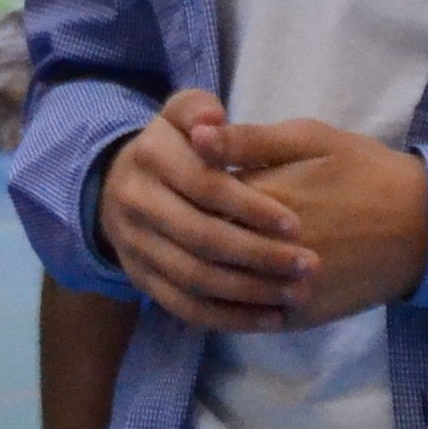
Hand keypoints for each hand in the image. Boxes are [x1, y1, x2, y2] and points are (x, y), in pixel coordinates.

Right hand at [99, 91, 315, 330]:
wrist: (120, 184)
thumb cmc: (175, 145)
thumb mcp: (183, 112)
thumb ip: (200, 108)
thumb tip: (212, 121)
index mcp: (150, 156)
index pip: (204, 186)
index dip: (251, 207)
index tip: (296, 224)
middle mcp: (135, 202)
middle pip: (201, 237)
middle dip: (258, 254)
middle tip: (308, 265)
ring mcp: (135, 246)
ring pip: (194, 278)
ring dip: (249, 291)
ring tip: (296, 294)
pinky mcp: (141, 279)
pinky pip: (184, 307)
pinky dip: (228, 318)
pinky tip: (269, 319)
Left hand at [196, 115, 427, 323]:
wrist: (424, 226)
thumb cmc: (366, 171)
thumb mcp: (310, 139)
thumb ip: (248, 140)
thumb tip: (194, 136)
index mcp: (265, 199)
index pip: (196, 200)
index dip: (182, 191)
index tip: (178, 183)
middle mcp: (268, 251)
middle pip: (201, 246)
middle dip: (186, 232)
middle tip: (177, 221)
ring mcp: (282, 290)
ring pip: (217, 288)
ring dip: (198, 271)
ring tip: (189, 253)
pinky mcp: (298, 316)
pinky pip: (244, 318)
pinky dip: (223, 305)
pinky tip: (215, 288)